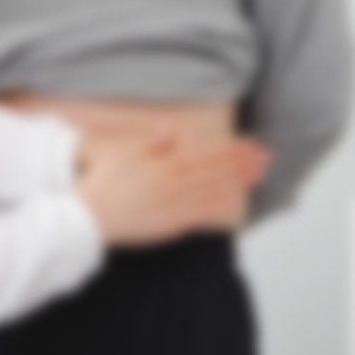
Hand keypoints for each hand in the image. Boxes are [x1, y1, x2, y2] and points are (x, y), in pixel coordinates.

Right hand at [76, 131, 270, 245]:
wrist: (88, 217)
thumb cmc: (102, 185)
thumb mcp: (123, 155)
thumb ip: (151, 144)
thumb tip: (171, 130)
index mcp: (162, 165)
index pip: (204, 154)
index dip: (229, 149)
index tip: (250, 143)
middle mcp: (173, 183)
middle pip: (215, 171)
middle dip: (242, 163)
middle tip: (266, 157)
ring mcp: (174, 205)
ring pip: (214, 191)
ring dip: (238, 182)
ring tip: (259, 175)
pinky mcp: (171, 224)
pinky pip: (203, 215)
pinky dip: (222, 207)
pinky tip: (237, 202)